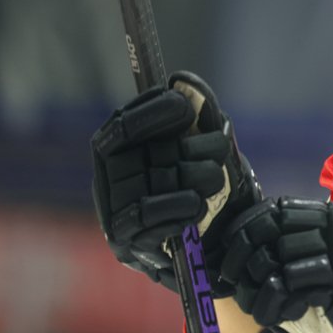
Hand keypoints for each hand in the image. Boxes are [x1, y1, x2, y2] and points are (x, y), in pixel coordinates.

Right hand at [91, 71, 261, 291]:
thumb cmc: (209, 192)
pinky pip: (146, 217)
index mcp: (124, 152)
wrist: (220, 251)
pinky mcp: (124, 242)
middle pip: (136, 152)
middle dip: (187, 147)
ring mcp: (113, 212)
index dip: (150, 112)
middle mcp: (111, 180)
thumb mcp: (211, 150)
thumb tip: (184, 81)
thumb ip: (202, 114)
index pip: (123, 125)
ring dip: (192, 178)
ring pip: (147, 183)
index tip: (184, 107)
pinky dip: (178, 207)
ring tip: (216, 181)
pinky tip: (198, 206)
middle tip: (221, 149)